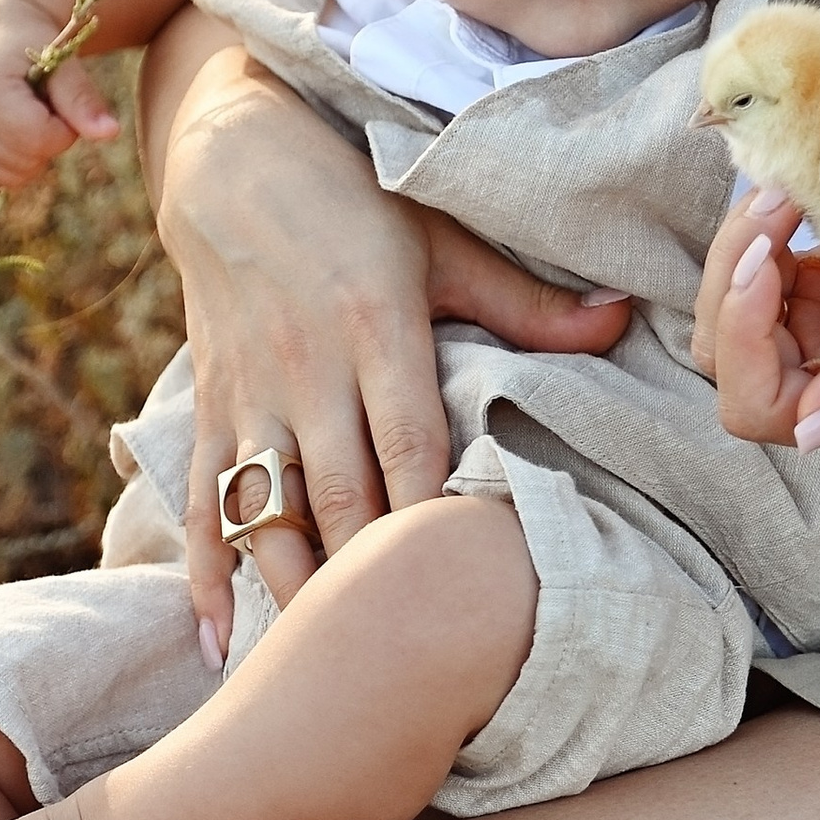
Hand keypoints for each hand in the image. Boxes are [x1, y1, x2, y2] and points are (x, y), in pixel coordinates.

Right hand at [0, 0, 118, 189]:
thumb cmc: (31, 40)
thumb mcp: (61, 62)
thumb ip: (83, 99)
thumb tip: (112, 133)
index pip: (39, 139)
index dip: (64, 126)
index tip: (60, 98)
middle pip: (27, 161)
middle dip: (49, 137)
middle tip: (44, 100)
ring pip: (15, 176)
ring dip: (33, 149)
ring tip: (27, 109)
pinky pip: (0, 175)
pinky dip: (17, 156)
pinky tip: (14, 123)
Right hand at [141, 11, 630, 637]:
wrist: (233, 150)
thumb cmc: (356, 196)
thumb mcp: (444, 240)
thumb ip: (527, 301)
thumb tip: (621, 318)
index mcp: (378, 325)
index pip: (410, 442)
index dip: (431, 518)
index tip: (456, 588)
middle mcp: (309, 366)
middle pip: (340, 493)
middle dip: (365, 578)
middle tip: (396, 656)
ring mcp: (251, 391)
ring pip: (265, 508)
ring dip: (288, 589)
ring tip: (312, 669)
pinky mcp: (208, 403)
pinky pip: (199, 498)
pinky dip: (202, 572)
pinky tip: (213, 642)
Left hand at [708, 170, 819, 449]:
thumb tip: (808, 428)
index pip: (760, 404)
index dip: (743, 337)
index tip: (769, 257)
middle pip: (729, 356)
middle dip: (733, 279)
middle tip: (776, 204)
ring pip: (736, 308)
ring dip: (744, 248)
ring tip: (786, 193)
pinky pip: (762, 271)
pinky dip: (766, 231)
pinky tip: (801, 196)